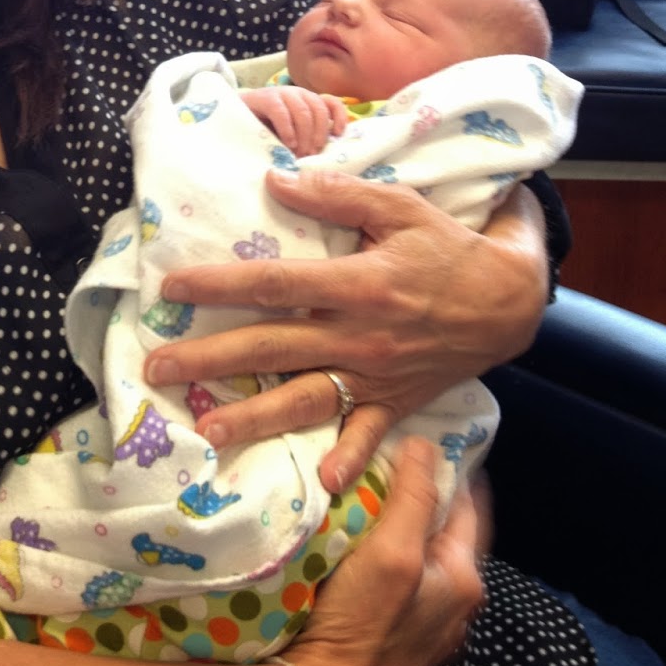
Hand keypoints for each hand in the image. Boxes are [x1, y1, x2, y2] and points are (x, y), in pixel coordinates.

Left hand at [146, 173, 546, 490]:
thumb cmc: (446, 246)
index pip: (275, 283)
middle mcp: (360, 334)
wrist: (508, 299)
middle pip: (273, 348)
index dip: (221, 284)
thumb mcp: (398, 205)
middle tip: (157, 368)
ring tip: (208, 431)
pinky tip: (321, 484)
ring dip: (256, 417)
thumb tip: (275, 181)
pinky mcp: (396, 400)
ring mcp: (377, 374)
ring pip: (305, 398)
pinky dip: (348, 459)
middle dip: (211, 359)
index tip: (171, 287)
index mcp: (358, 283)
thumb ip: (336, 195)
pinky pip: (368, 434)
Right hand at [239, 85, 347, 155]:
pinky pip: (282, 112)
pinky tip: (288, 143)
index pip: (331, 102)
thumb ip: (307, 139)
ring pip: (304, 111)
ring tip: (299, 153)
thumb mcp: (292, 135)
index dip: (339, 117)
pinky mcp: (266, 98)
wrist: (235, 118)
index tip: (338, 135)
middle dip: (318, 135)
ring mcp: (283, 94)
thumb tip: (322, 157)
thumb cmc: (267, 130)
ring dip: (305, 135)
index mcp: (309, 101)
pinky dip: (288, 130)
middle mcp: (299, 94)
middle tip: (311, 155)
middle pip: (319, 110)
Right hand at [286, 438, 485, 665]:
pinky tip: (358, 543)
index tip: (425, 435)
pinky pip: (400, 579)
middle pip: (443, 529)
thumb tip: (426, 445)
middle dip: (421, 494)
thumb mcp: (393, 550)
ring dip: (400, 524)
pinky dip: (386, 554)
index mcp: (465, 578)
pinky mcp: (398, 635)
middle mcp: (455, 603)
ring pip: (420, 554)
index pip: (469, 504)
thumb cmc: (363, 622)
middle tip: (389, 458)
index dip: (450, 467)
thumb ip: (415, 496)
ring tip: (369, 493)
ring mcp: (427, 623)